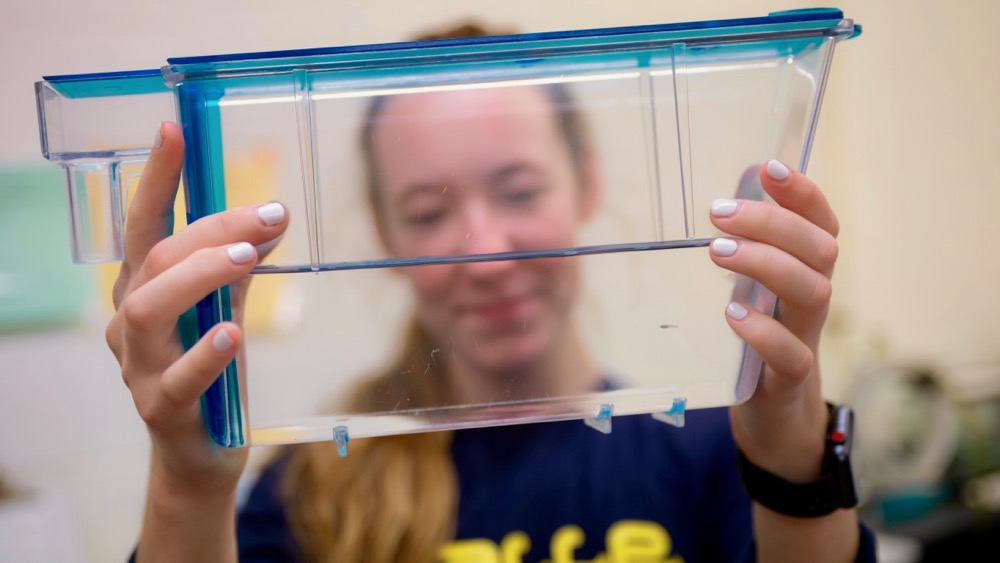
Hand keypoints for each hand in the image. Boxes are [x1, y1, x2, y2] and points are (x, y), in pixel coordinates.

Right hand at [105, 122, 288, 494]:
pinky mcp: (162, 408)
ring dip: (200, 276)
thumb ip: (239, 270)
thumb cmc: (212, 374)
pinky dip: (206, 351)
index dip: (157, 178)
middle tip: (268, 214)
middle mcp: (131, 323)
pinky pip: (179, 377)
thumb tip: (272, 215)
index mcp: (143, 290)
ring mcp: (140, 368)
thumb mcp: (225, 313)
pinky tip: (233, 332)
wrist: (201, 456)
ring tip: (247, 259)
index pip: (144, 226)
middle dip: (211, 230)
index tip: (172, 130)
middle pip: (156, 260)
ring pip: (150, 308)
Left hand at [711, 160, 838, 481]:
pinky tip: (732, 313)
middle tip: (719, 213)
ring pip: (812, 292)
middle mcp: (813, 302)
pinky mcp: (788, 379)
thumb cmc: (760, 344)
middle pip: (820, 249)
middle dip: (774, 223)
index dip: (803, 193)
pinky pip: (790, 354)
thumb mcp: (754, 294)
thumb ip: (745, 254)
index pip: (821, 224)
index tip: (770, 167)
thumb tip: (722, 201)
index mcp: (807, 274)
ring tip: (718, 251)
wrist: (778, 422)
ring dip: (766, 264)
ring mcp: (806, 339)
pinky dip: (763, 331)